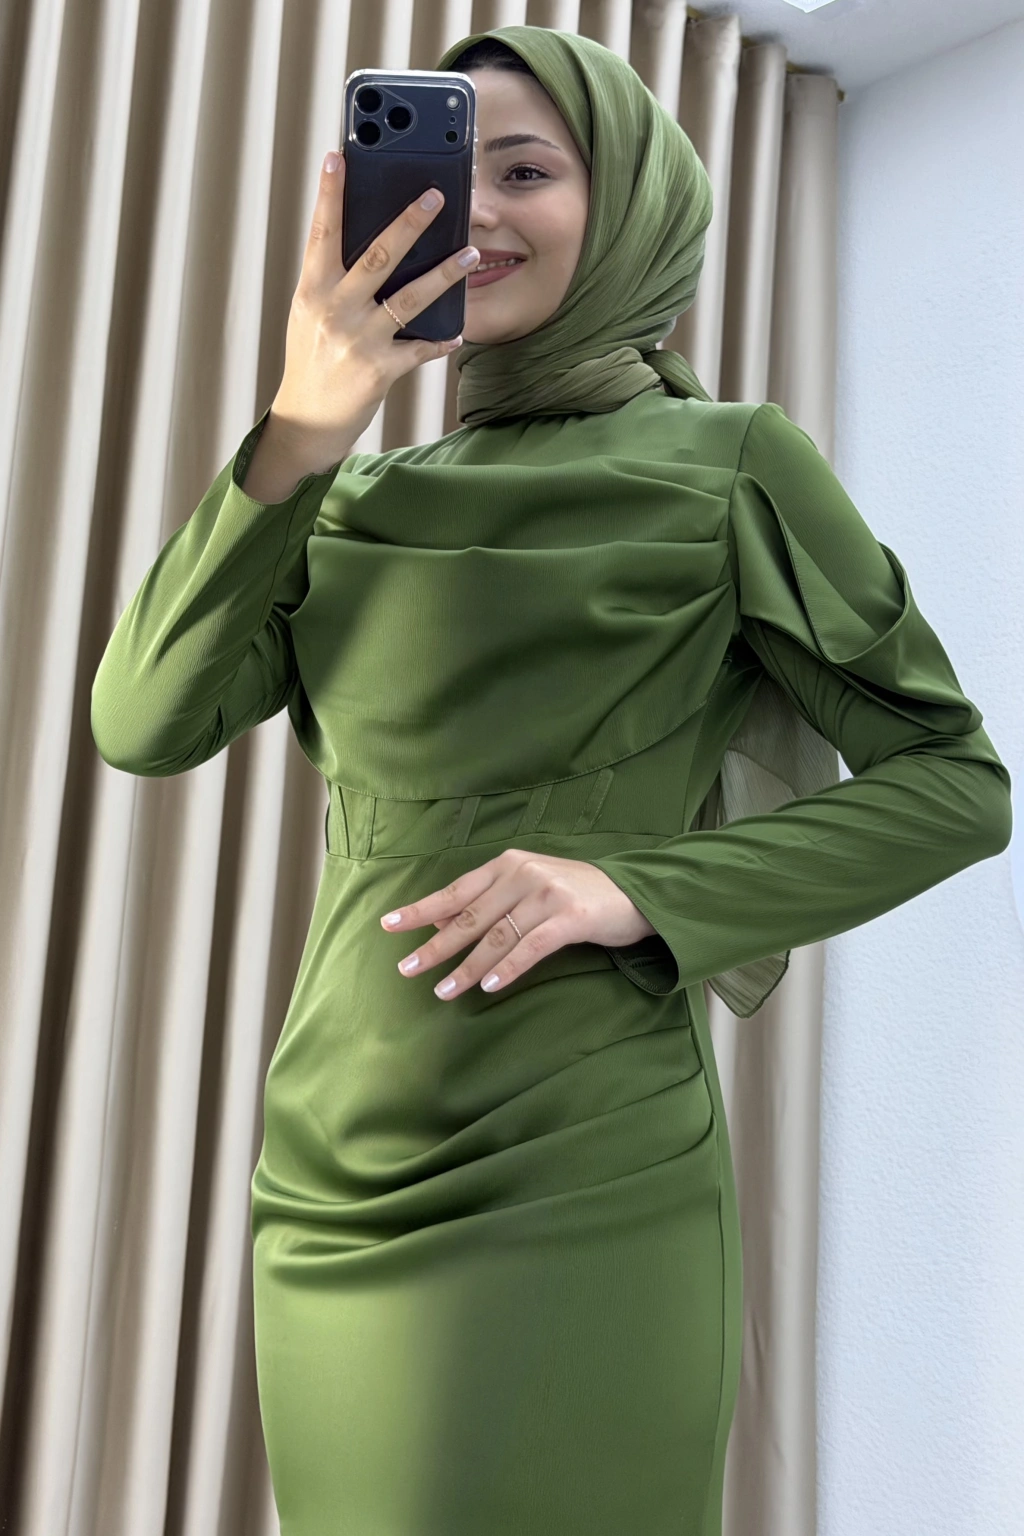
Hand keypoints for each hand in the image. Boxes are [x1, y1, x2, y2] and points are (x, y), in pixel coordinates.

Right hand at [271, 148, 480, 458]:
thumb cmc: (311, 362)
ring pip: (409, 298)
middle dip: (409, 223)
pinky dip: (440, 341)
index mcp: (312, 291)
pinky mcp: (380, 370)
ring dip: (444, 274)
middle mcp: (335, 311)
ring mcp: (359, 340)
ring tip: (470, 254)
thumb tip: (363, 244)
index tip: (338, 157)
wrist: (306, 421)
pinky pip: (420, 349)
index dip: (330, 194)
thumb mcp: (310, 315)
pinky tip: (457, 333)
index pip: (321, 233)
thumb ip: (332, 282)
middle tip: (436, 196)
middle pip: (377, 256)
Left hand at [379, 848, 657, 999]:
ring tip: (444, 991)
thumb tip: (439, 921)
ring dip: (468, 967)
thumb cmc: (575, 895)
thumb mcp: (528, 889)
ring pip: (496, 936)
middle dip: (436, 946)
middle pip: (470, 916)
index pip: (456, 891)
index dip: (421, 909)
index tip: (388, 925)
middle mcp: (523, 873)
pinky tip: (490, 986)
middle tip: (407, 969)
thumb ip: (489, 903)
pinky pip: (530, 947)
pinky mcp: (570, 917)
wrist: (634, 893)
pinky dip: (508, 967)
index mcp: (508, 864)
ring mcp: (547, 893)